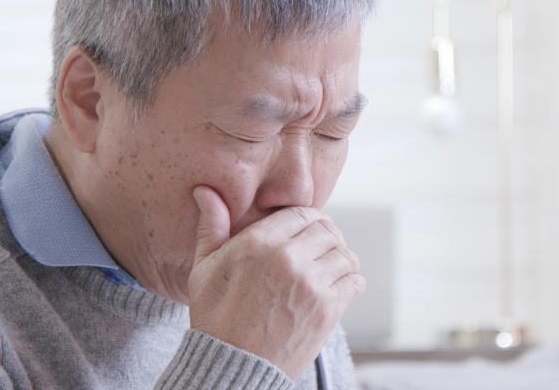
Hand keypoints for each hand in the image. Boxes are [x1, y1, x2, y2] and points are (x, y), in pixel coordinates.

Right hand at [186, 186, 364, 379]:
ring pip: (345, 254)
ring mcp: (312, 284)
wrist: (231, 367)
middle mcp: (289, 258)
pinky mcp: (328, 309)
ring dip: (340, 258)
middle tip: (320, 248)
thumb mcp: (203, 269)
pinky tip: (336, 286)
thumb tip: (205, 191)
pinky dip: (350, 280)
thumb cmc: (214, 317)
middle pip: (328, 230)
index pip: (302, 212)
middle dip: (326, 236)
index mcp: (259, 242)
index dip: (308, 219)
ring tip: (329, 266)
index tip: (307, 229)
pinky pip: (354, 281)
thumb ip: (212, 227)